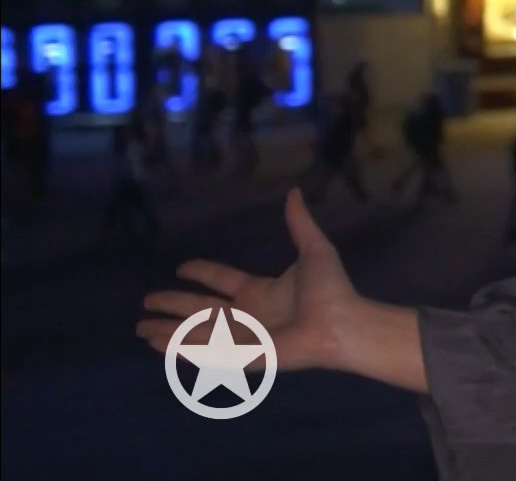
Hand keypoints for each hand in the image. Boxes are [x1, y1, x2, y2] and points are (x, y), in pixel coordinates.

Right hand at [137, 188, 361, 371]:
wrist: (341, 322)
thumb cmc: (331, 290)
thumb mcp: (314, 249)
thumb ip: (299, 223)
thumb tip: (294, 191)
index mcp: (260, 292)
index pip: (222, 281)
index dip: (202, 273)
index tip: (182, 267)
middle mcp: (247, 315)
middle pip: (200, 309)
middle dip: (172, 306)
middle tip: (146, 303)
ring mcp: (241, 337)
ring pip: (195, 332)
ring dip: (168, 331)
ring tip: (140, 328)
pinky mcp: (240, 356)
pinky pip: (203, 352)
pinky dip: (178, 349)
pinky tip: (156, 345)